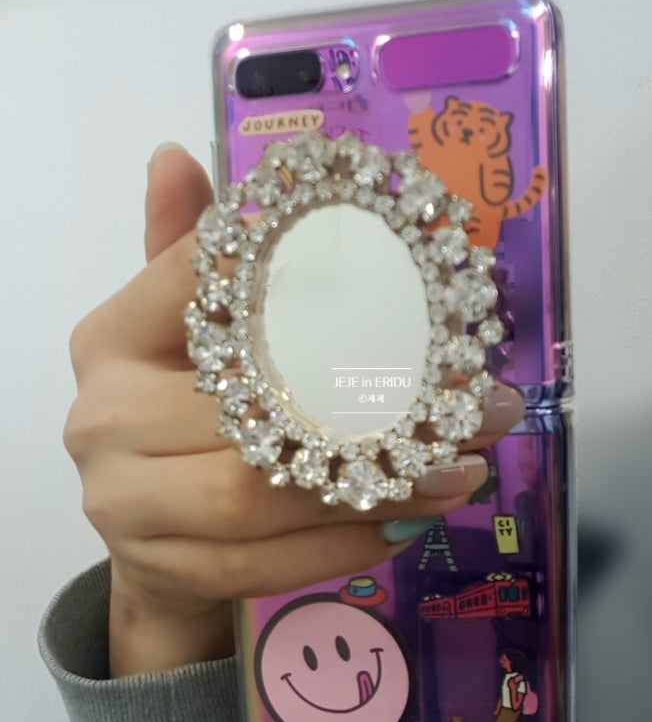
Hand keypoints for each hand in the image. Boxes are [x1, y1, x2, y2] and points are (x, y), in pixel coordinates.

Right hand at [64, 144, 524, 676]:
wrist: (142, 536)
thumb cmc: (176, 412)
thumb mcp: (179, 327)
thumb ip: (185, 256)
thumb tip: (179, 153)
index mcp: (112, 337)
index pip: (199, 285)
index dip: (292, 279)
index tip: (401, 286)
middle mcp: (104, 416)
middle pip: (245, 412)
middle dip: (372, 412)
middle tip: (477, 407)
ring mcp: (122, 503)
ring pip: (254, 498)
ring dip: (370, 487)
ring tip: (460, 471)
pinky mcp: (160, 568)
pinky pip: (262, 566)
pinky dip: (341, 545)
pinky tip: (405, 520)